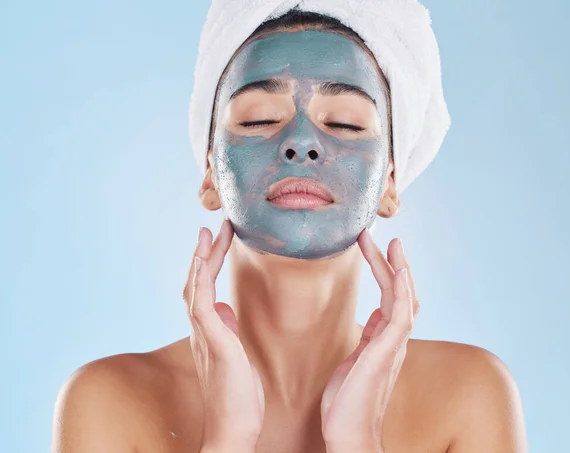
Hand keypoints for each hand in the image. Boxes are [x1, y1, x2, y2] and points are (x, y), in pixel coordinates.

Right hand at [183, 220, 264, 452]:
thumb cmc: (238, 396)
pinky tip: (202, 261)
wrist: (234, 429)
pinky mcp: (216, 344)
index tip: (217, 238)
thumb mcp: (236, 354)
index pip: (204, 289)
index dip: (208, 262)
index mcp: (208, 330)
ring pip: (195, 288)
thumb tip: (226, 308)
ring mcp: (205, 336)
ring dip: (201, 258)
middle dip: (204, 252)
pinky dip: (199, 281)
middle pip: (197, 282)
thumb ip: (227, 329)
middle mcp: (201, 330)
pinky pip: (201, 306)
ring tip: (208, 233)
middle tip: (213, 226)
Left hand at [321, 230, 419, 452]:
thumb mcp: (355, 359)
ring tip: (391, 243)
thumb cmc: (348, 401)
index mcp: (384, 339)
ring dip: (398, 268)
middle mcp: (393, 339)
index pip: (393, 299)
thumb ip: (368, 337)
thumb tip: (374, 317)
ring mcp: (393, 345)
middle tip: (386, 238)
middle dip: (394, 264)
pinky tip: (398, 269)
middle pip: (401, 293)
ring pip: (404, 298)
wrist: (349, 432)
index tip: (378, 250)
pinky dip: (402, 289)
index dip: (388, 273)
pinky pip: (401, 314)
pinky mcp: (386, 351)